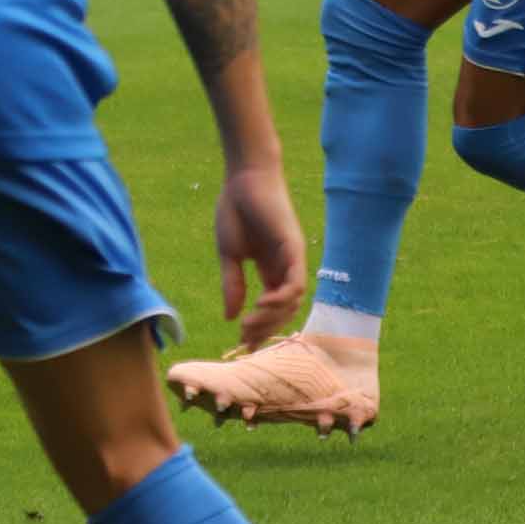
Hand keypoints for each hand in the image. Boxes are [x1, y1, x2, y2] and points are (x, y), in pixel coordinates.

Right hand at [213, 161, 309, 351]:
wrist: (243, 179)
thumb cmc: (236, 210)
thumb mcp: (229, 254)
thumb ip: (232, 284)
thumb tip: (230, 316)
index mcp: (270, 270)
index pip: (270, 307)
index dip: (258, 327)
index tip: (242, 343)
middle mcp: (285, 269)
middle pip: (283, 310)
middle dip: (264, 328)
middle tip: (245, 339)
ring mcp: (292, 261)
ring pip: (292, 302)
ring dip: (271, 317)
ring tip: (249, 325)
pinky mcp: (295, 251)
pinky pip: (295, 283)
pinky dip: (282, 298)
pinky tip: (262, 304)